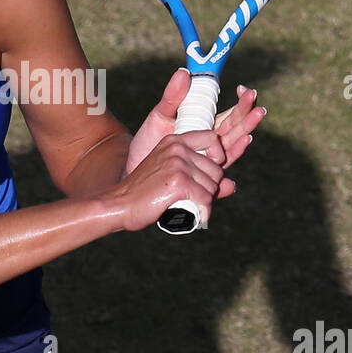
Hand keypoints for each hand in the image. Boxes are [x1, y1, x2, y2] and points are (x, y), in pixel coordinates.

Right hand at [100, 129, 229, 231]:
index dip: (218, 157)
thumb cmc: (145, 193)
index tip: (209, 173)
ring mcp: (178, 164)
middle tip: (192, 198)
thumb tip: (232, 185)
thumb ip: (201, 178)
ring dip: (205, 201)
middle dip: (209, 188)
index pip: (213, 138)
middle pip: (216, 169)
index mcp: (174, 141)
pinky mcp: (179, 182)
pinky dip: (203, 211)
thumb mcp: (172, 177)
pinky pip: (206, 198)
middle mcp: (177, 148)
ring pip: (212, 186)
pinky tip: (195, 215)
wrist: (119, 204)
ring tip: (188, 205)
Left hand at [125, 69, 266, 177]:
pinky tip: (244, 140)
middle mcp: (211, 142)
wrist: (135, 169)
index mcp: (203, 126)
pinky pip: (224, 163)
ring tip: (258, 114)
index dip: (240, 102)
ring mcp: (209, 158)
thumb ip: (172, 97)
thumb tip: (184, 72)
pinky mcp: (204, 174)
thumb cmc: (147, 143)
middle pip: (236, 127)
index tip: (243, 89)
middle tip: (256, 101)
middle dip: (247, 114)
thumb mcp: (159, 116)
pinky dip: (235, 152)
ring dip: (246, 129)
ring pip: (234, 143)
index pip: (228, 113)